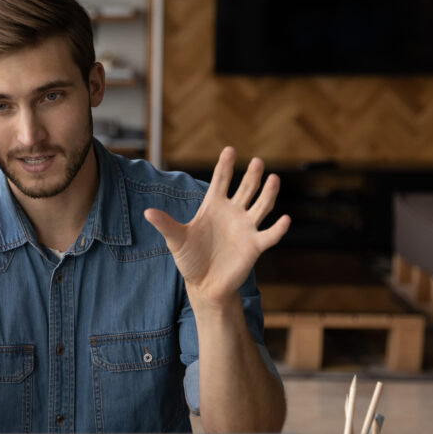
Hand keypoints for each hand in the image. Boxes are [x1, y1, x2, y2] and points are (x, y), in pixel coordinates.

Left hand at [144, 147, 289, 306]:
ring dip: (268, 193)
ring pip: (262, 206)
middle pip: (245, 189)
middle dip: (251, 176)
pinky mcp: (254, 246)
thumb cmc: (190, 258)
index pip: (221, 181)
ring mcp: (246, 228)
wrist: (204, 284)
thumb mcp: (176, 240)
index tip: (229, 149)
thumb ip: (165, 224)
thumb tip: (147, 212)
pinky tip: (286, 219)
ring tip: (274, 178)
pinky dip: (278, 229)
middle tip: (257, 161)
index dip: (225, 166)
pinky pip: (270, 235)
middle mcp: (233, 213)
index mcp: (213, 206)